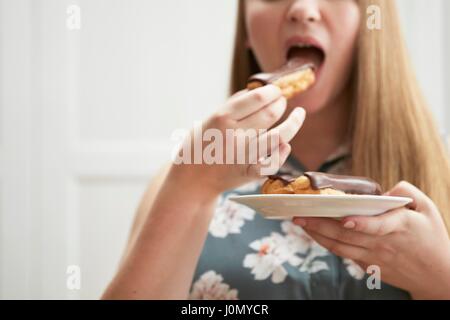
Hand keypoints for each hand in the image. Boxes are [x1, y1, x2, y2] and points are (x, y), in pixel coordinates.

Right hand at [172, 85, 305, 195]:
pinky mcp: (249, 173)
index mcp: (222, 118)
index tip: (276, 90)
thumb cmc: (200, 146)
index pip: (257, 98)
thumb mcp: (209, 119)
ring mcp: (243, 156)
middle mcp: (234, 135)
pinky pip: (274, 162)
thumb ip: (233, 105)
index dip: (272, 91)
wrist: (192, 180)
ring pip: (279, 136)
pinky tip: (286, 144)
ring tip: (299, 114)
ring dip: (294, 123)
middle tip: (283, 101)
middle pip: (270, 113)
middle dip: (282, 104)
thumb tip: (259, 90)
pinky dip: (282, 152)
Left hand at [293, 181, 449, 298]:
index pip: (379, 226)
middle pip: (348, 234)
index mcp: (400, 226)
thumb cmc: (432, 238)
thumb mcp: (428, 208)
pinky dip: (326, 243)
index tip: (345, 219)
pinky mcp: (368, 265)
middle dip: (321, 224)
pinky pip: (343, 253)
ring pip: (340, 246)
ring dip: (317, 234)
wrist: (436, 276)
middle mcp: (383, 243)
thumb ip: (406, 192)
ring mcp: (373, 256)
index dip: (362, 223)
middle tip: (300, 214)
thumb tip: (383, 191)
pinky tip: (314, 233)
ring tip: (300, 222)